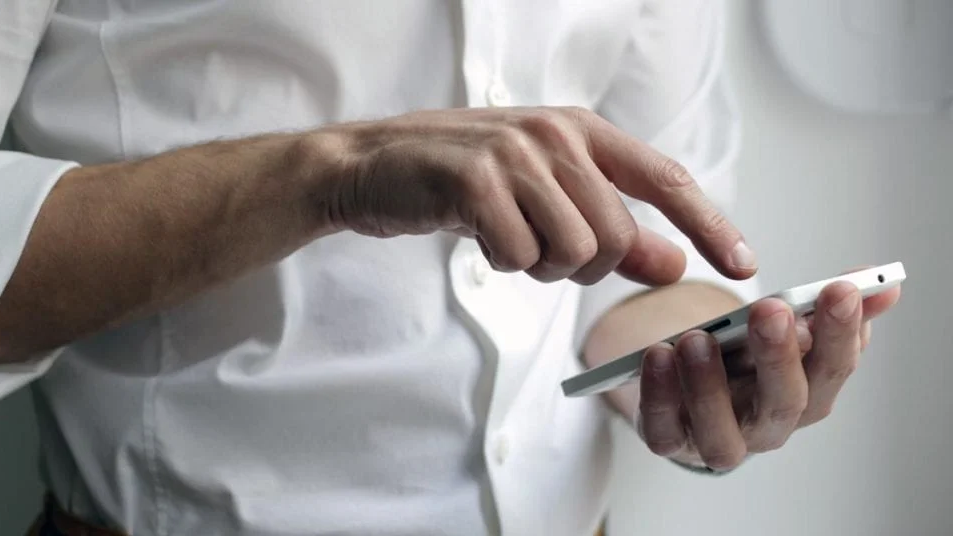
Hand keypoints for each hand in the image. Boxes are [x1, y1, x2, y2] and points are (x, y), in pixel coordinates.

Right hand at [318, 107, 756, 284]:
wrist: (372, 165)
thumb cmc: (461, 181)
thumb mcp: (543, 197)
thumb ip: (611, 229)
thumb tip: (673, 264)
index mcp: (580, 130)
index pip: (665, 179)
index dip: (709, 224)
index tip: (743, 265)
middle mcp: (555, 134)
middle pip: (615, 236)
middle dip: (582, 265)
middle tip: (537, 249)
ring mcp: (515, 154)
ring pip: (573, 251)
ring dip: (539, 266)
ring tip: (505, 237)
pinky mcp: (475, 181)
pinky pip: (520, 256)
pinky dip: (502, 263)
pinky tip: (477, 235)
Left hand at [634, 272, 901, 470]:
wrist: (688, 390)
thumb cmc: (743, 359)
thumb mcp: (783, 328)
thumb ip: (825, 307)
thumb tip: (883, 284)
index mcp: (806, 394)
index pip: (834, 368)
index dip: (841, 332)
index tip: (840, 289)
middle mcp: (767, 425)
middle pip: (784, 403)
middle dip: (780, 355)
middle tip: (771, 310)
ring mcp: (717, 439)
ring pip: (721, 432)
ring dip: (710, 385)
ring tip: (697, 338)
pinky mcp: (670, 441)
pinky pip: (663, 431)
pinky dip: (659, 396)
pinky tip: (657, 356)